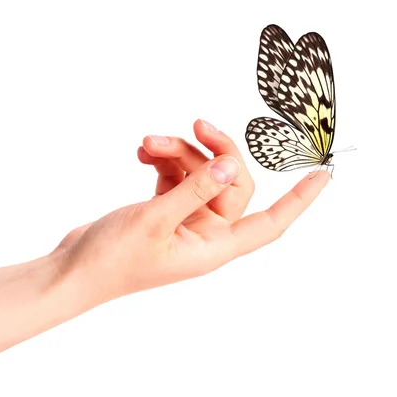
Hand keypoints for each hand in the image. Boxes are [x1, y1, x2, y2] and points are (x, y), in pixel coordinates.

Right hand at [53, 119, 329, 307]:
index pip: (269, 224)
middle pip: (229, 184)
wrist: (74, 271)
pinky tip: (141, 152)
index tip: (322, 176)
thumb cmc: (113, 259)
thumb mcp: (155, 220)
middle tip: (194, 125)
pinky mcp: (162, 211)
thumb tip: (231, 167)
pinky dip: (162, 161)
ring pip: (198, 175)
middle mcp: (204, 235)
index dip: (298, 202)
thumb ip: (195, 191)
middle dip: (212, 151)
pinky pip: (175, 177)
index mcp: (213, 248)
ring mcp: (183, 222)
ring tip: (147, 144)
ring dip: (176, 153)